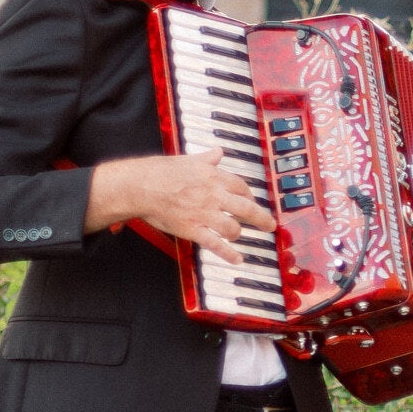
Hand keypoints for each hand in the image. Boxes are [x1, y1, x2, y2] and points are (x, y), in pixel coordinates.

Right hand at [85, 152, 273, 262]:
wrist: (142, 186)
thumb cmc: (162, 171)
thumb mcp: (189, 160)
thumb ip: (207, 158)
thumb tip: (218, 152)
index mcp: (214, 177)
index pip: (241, 187)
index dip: (250, 196)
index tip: (252, 201)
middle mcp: (214, 195)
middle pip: (246, 208)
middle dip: (262, 218)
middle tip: (270, 225)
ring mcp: (204, 213)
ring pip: (233, 227)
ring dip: (239, 233)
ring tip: (240, 235)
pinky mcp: (192, 229)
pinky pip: (215, 244)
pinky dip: (228, 253)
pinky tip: (238, 259)